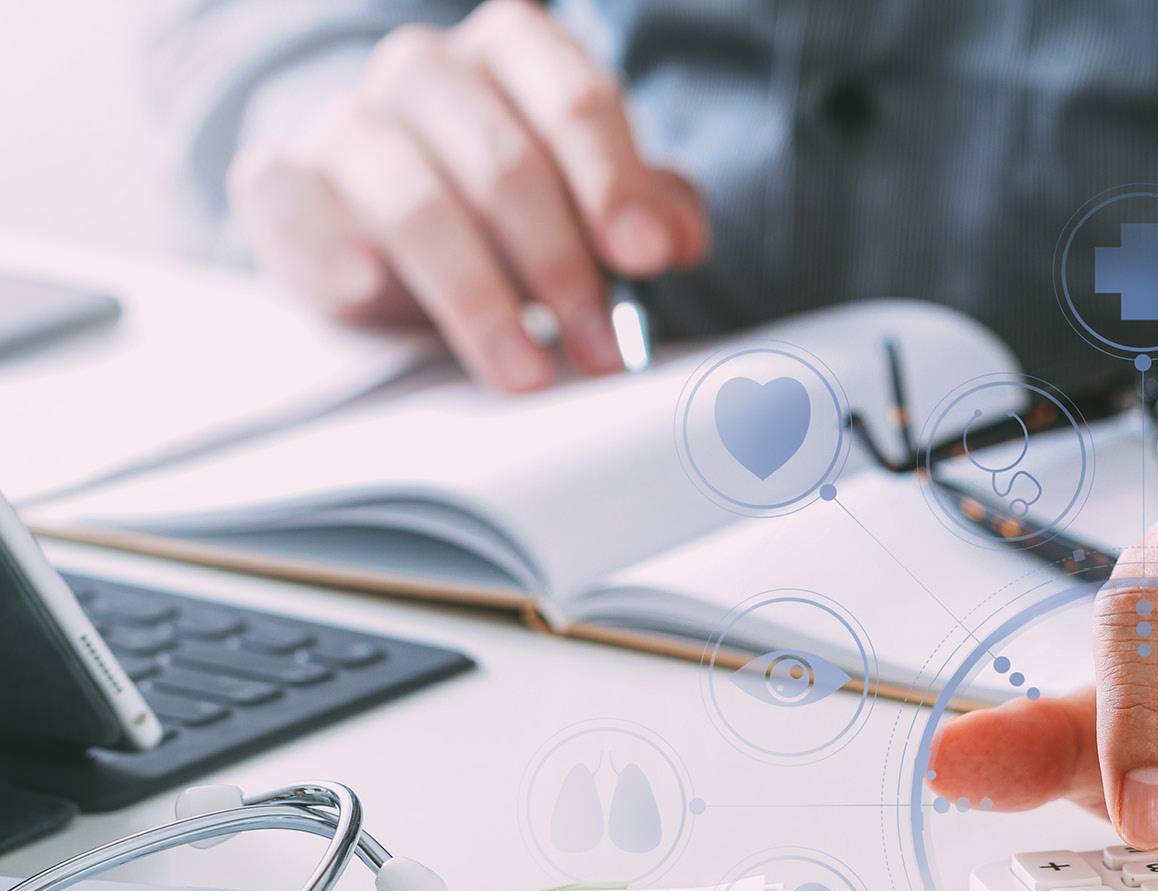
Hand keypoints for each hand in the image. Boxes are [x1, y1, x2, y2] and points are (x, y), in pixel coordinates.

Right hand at [227, 0, 707, 390]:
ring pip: (412, 196)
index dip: (615, 185)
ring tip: (522, 370)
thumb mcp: (587, 208)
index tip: (646, 259)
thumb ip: (645, 211)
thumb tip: (680, 236)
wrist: (382, 233)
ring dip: (475, 295)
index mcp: (513, 55)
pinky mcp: (279, 180)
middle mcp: (426, 72)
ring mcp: (347, 121)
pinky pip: (288, 199)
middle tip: (601, 351)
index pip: (574, 101)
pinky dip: (329, 245)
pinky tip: (365, 288)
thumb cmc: (502, 213)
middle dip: (561, 267)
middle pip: (504, 163)